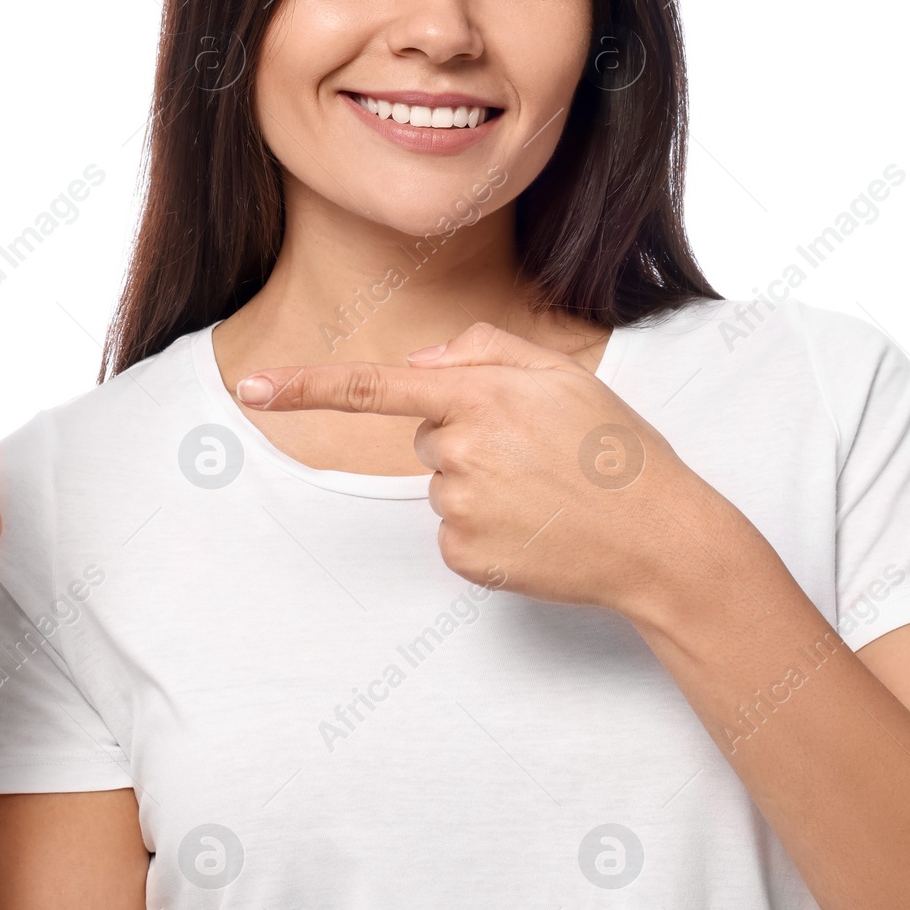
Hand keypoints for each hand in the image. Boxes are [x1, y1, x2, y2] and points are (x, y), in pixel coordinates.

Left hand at [236, 321, 699, 615]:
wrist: (661, 539)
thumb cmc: (615, 449)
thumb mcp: (563, 373)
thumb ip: (485, 350)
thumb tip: (421, 364)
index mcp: (480, 398)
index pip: (376, 386)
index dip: (305, 385)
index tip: (248, 386)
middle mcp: (460, 453)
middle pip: (426, 434)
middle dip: (467, 435)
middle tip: (537, 452)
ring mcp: (460, 511)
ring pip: (440, 484)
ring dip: (481, 483)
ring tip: (544, 491)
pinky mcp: (465, 559)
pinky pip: (452, 532)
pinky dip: (485, 529)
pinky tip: (534, 527)